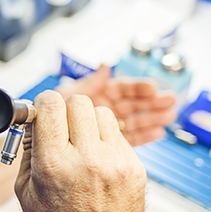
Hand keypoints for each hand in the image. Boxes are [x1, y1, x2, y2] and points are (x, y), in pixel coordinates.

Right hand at [15, 91, 145, 211]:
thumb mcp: (25, 190)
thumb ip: (28, 149)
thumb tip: (35, 119)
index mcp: (54, 164)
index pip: (52, 104)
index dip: (46, 103)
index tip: (45, 109)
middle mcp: (87, 160)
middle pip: (79, 102)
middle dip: (67, 111)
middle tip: (64, 128)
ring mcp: (116, 164)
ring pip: (102, 113)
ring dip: (89, 123)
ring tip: (83, 146)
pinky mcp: (135, 169)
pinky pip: (120, 136)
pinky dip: (107, 142)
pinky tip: (98, 164)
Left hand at [56, 65, 176, 145]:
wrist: (40, 144)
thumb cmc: (47, 118)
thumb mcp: (65, 95)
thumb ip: (87, 83)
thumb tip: (105, 67)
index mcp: (96, 94)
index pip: (121, 89)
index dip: (137, 87)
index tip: (152, 88)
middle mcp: (103, 109)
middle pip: (132, 103)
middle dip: (151, 100)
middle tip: (170, 100)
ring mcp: (106, 126)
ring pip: (134, 119)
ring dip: (152, 116)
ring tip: (169, 115)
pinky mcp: (108, 144)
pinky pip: (128, 139)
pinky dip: (143, 135)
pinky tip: (157, 132)